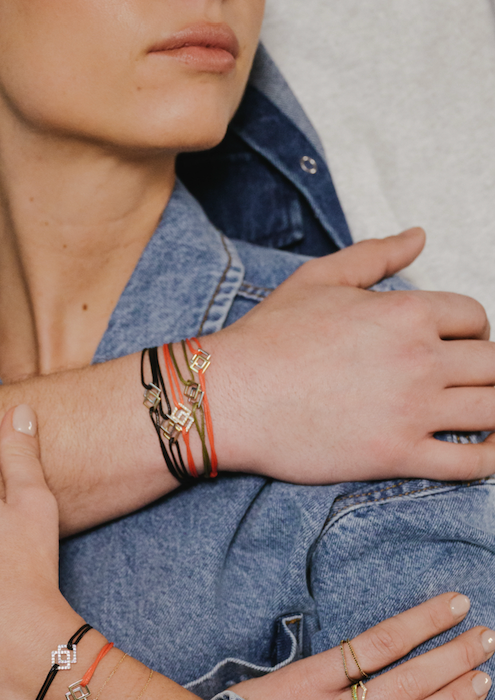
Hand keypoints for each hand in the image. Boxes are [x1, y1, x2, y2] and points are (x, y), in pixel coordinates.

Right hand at [209, 228, 494, 483]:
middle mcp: (420, 359)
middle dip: (491, 373)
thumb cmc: (267, 337)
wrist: (231, 396)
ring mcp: (412, 410)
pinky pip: (468, 463)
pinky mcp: (396, 455)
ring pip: (494, 411)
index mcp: (407, 312)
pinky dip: (488, 460)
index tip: (460, 349)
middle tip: (474, 386)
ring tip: (485, 417)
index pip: (475, 318)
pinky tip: (487, 455)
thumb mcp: (320, 278)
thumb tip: (419, 235)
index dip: (475, 333)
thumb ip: (376, 254)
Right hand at [232, 593, 492, 699]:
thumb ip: (307, 677)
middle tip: (487, 638)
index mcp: (304, 681)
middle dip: (449, 659)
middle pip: (402, 683)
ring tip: (482, 678)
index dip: (420, 622)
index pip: (375, 644)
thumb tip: (353, 657)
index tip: (457, 603)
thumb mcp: (260, 686)